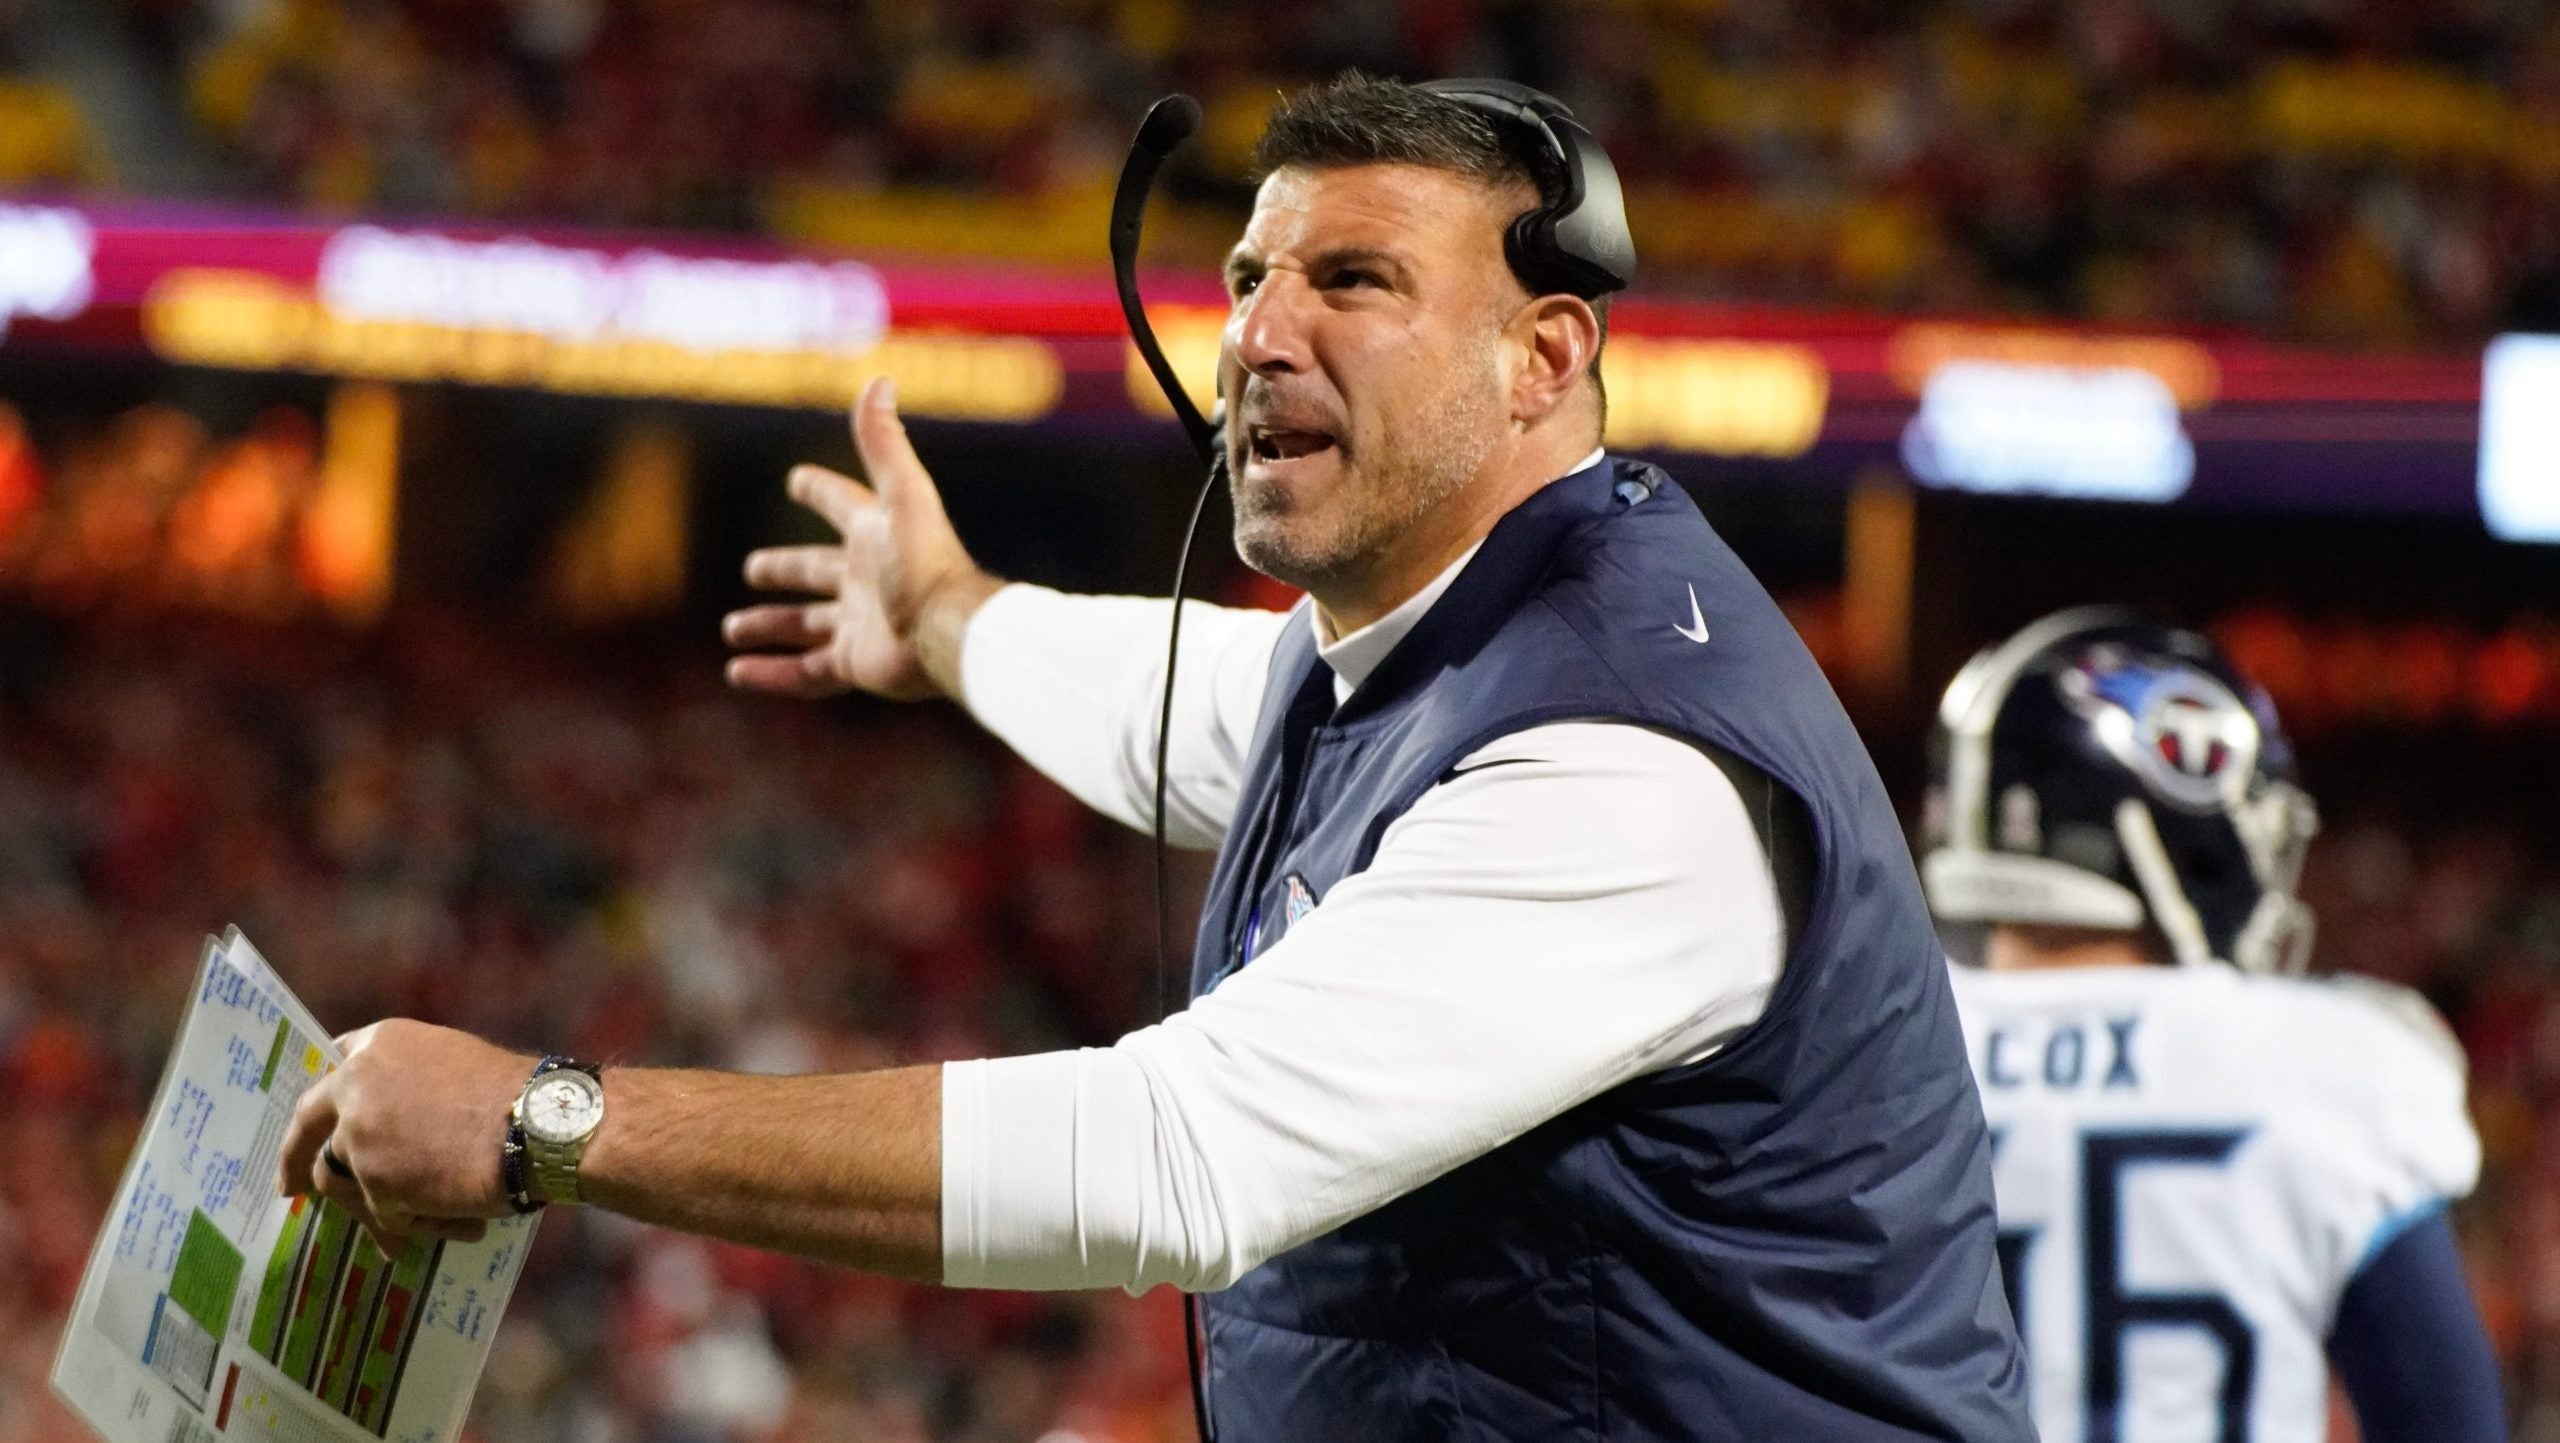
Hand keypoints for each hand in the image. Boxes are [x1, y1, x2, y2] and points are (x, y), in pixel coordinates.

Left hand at [277, 1020, 530, 1252]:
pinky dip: (409, 1226)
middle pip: (308, 1126)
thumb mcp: (453, 1061)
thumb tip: (395, 1120)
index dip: (325, 1098)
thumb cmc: (513, 1092)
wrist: (537, 1125)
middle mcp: (356, 1085)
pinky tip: (444, 1232)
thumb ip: (409, 1081)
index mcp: (378, 1045)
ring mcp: (359, 1136)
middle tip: (289, 1184)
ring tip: (406, 1226)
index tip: (315, 1121)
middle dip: (293, 1157)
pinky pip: (382, 1214)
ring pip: (342, 1180)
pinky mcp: (375, 1183)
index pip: (330, 1066)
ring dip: (370, 1205)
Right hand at [725, 376, 997, 701]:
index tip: (796, 480)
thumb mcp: (901, 495)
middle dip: (786, 569)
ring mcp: (862, 625)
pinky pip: (806, 673)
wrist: (951, 632)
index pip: (843, 505)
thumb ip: (883, 443)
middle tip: (754, 568)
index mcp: (875, 536)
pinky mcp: (857, 665)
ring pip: (806, 626)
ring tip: (732, 629)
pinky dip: (771, 675)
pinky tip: (738, 673)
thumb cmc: (925, 563)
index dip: (821, 490)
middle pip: (817, 572)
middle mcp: (868, 580)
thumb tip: (878, 380)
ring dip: (769, 626)